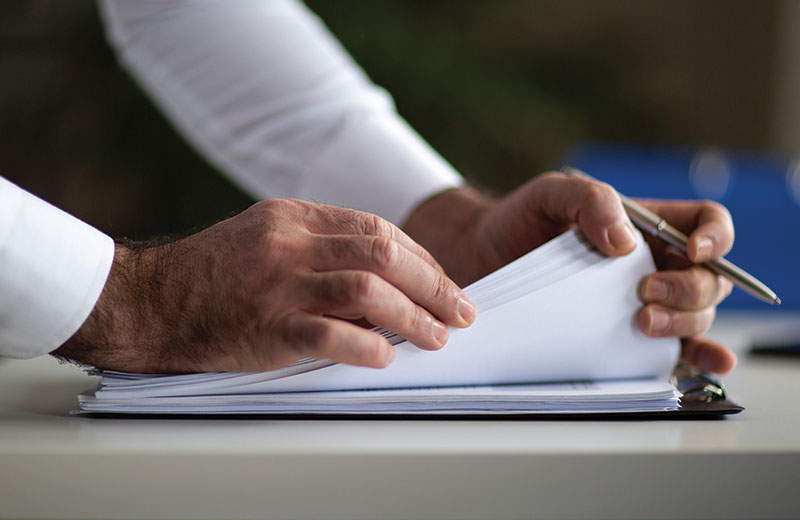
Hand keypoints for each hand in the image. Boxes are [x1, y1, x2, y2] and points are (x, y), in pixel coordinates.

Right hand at [56, 199, 476, 372]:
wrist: (149, 300)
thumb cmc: (214, 274)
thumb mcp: (267, 239)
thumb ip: (320, 249)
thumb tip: (384, 278)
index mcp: (295, 216)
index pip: (377, 228)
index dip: (420, 258)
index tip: (442, 283)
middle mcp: (291, 243)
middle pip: (383, 252)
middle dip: (433, 284)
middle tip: (461, 311)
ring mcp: (278, 282)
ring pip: (366, 288)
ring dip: (413, 315)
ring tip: (437, 337)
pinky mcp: (265, 325)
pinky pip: (327, 333)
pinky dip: (364, 345)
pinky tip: (385, 357)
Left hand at [404, 172, 736, 373]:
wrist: (480, 259)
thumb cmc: (518, 222)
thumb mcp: (552, 194)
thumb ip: (592, 201)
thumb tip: (628, 242)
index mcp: (647, 224)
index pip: (706, 224)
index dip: (717, 237)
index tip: (694, 252)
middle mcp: (653, 263)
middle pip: (708, 278)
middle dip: (690, 290)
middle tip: (645, 295)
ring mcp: (641, 301)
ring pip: (696, 314)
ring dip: (686, 322)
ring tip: (643, 322)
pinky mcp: (622, 335)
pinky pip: (672, 348)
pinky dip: (697, 356)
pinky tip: (707, 362)